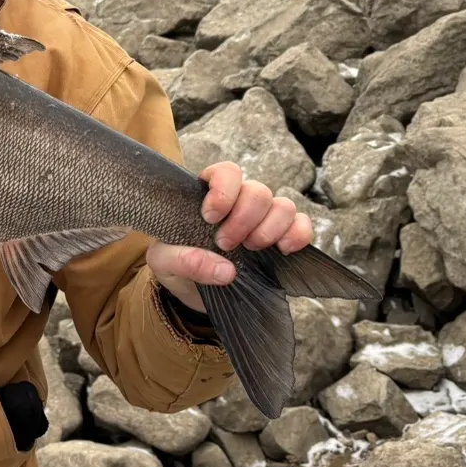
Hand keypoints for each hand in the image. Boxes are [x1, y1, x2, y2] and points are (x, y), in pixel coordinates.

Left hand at [146, 162, 314, 311]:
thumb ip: (184, 260)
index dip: (224, 189)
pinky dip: (298, 234)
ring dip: (270, 228)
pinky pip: (302, 224)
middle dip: (245, 219)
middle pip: (258, 191)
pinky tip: (284, 250)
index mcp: (208, 195)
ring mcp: (263, 219)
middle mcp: (239, 202)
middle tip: (226, 244)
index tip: (211, 217)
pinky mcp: (281, 239)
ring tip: (253, 249)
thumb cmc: (175, 266)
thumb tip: (226, 270)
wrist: (191, 293)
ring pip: (283, 205)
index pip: (227, 172)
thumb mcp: (163, 263)